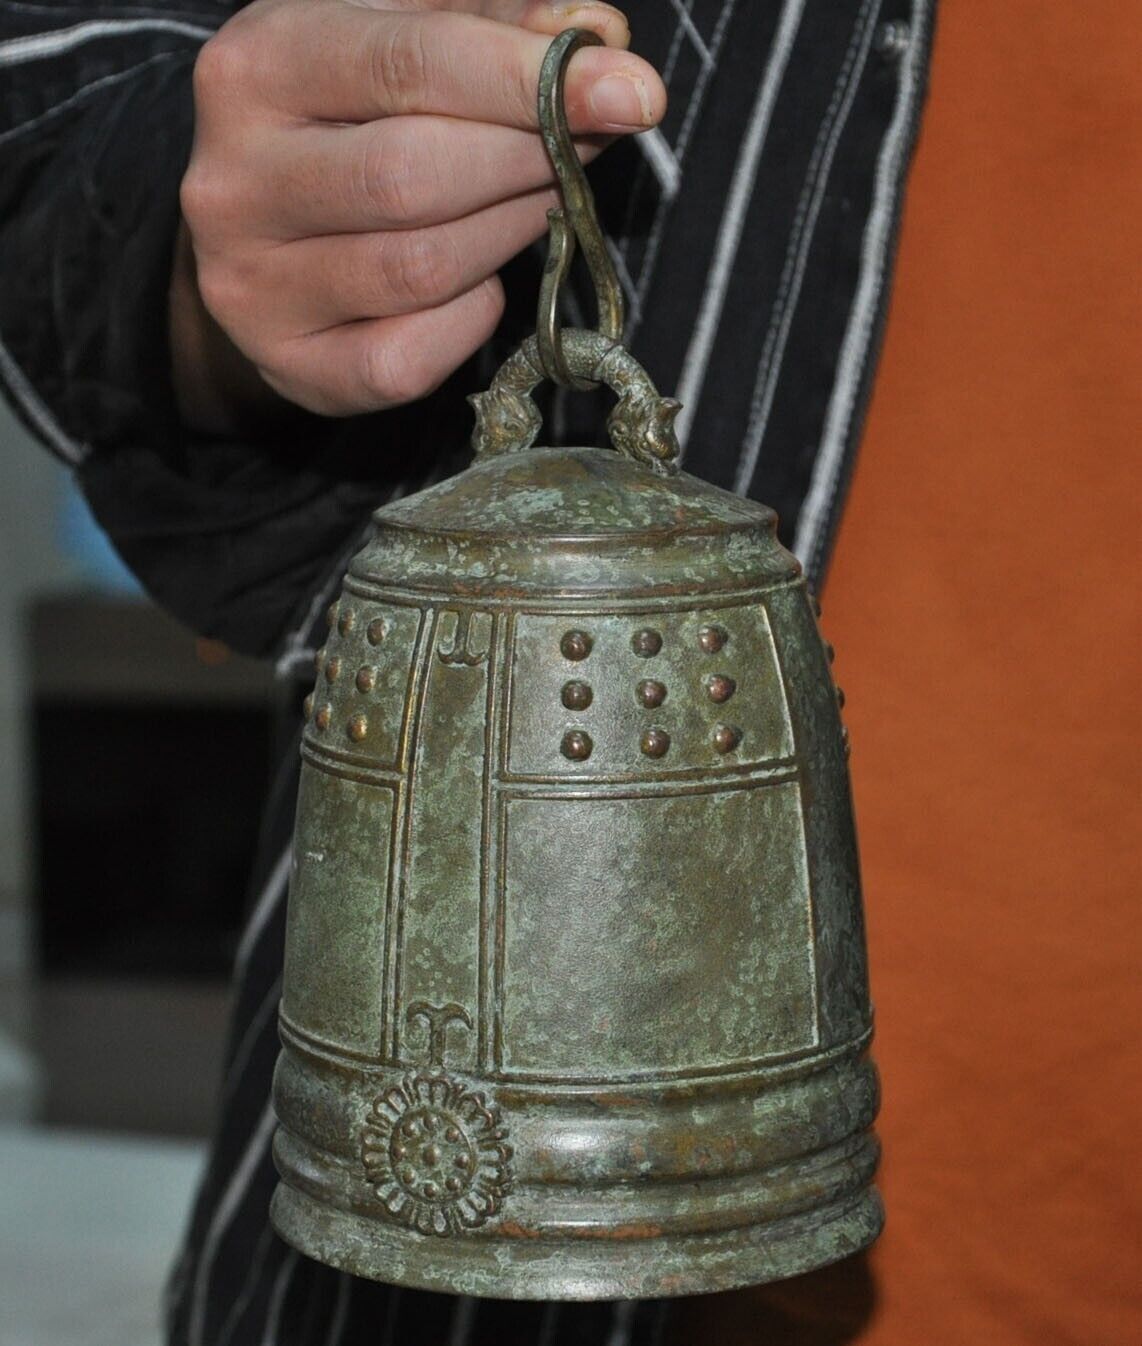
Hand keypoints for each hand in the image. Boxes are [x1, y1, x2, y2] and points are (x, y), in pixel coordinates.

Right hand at [171, 0, 665, 431]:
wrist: (256, 238)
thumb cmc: (343, 124)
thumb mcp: (399, 43)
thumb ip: (492, 27)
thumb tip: (600, 37)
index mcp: (255, 68)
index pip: (409, 63)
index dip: (531, 79)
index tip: (633, 91)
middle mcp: (235, 183)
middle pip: (415, 174)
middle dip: (529, 160)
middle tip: (585, 148)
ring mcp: (255, 288)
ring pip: (421, 269)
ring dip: (510, 234)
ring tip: (537, 201)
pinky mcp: (293, 366)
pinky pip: (411, 358)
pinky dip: (472, 321)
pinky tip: (477, 282)